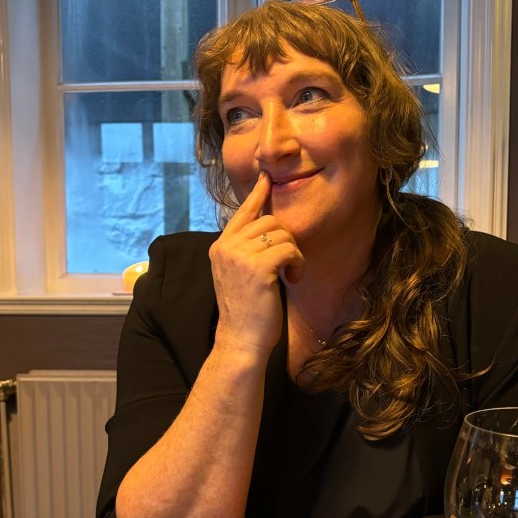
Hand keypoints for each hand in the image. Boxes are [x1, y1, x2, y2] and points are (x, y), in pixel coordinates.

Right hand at [209, 173, 304, 355]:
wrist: (240, 340)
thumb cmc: (246, 310)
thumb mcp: (239, 273)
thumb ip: (246, 249)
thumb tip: (269, 227)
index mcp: (220, 246)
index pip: (242, 212)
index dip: (258, 193)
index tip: (267, 177)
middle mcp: (226, 246)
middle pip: (269, 220)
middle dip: (286, 240)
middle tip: (287, 264)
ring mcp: (239, 256)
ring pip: (281, 233)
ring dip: (293, 252)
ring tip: (289, 274)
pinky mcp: (257, 267)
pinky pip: (290, 249)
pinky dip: (297, 263)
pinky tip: (292, 279)